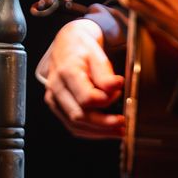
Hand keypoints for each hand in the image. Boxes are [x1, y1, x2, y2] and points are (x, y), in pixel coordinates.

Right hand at [41, 18, 125, 139]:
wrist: (67, 44)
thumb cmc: (82, 48)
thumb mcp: (97, 54)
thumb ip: (105, 75)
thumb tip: (116, 87)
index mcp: (66, 72)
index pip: (85, 97)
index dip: (106, 101)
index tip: (120, 95)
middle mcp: (56, 87)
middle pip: (79, 116)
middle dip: (104, 124)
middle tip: (123, 123)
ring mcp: (54, 99)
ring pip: (75, 125)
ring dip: (99, 132)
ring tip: (119, 131)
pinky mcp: (57, 106)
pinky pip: (72, 126)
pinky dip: (90, 132)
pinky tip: (106, 131)